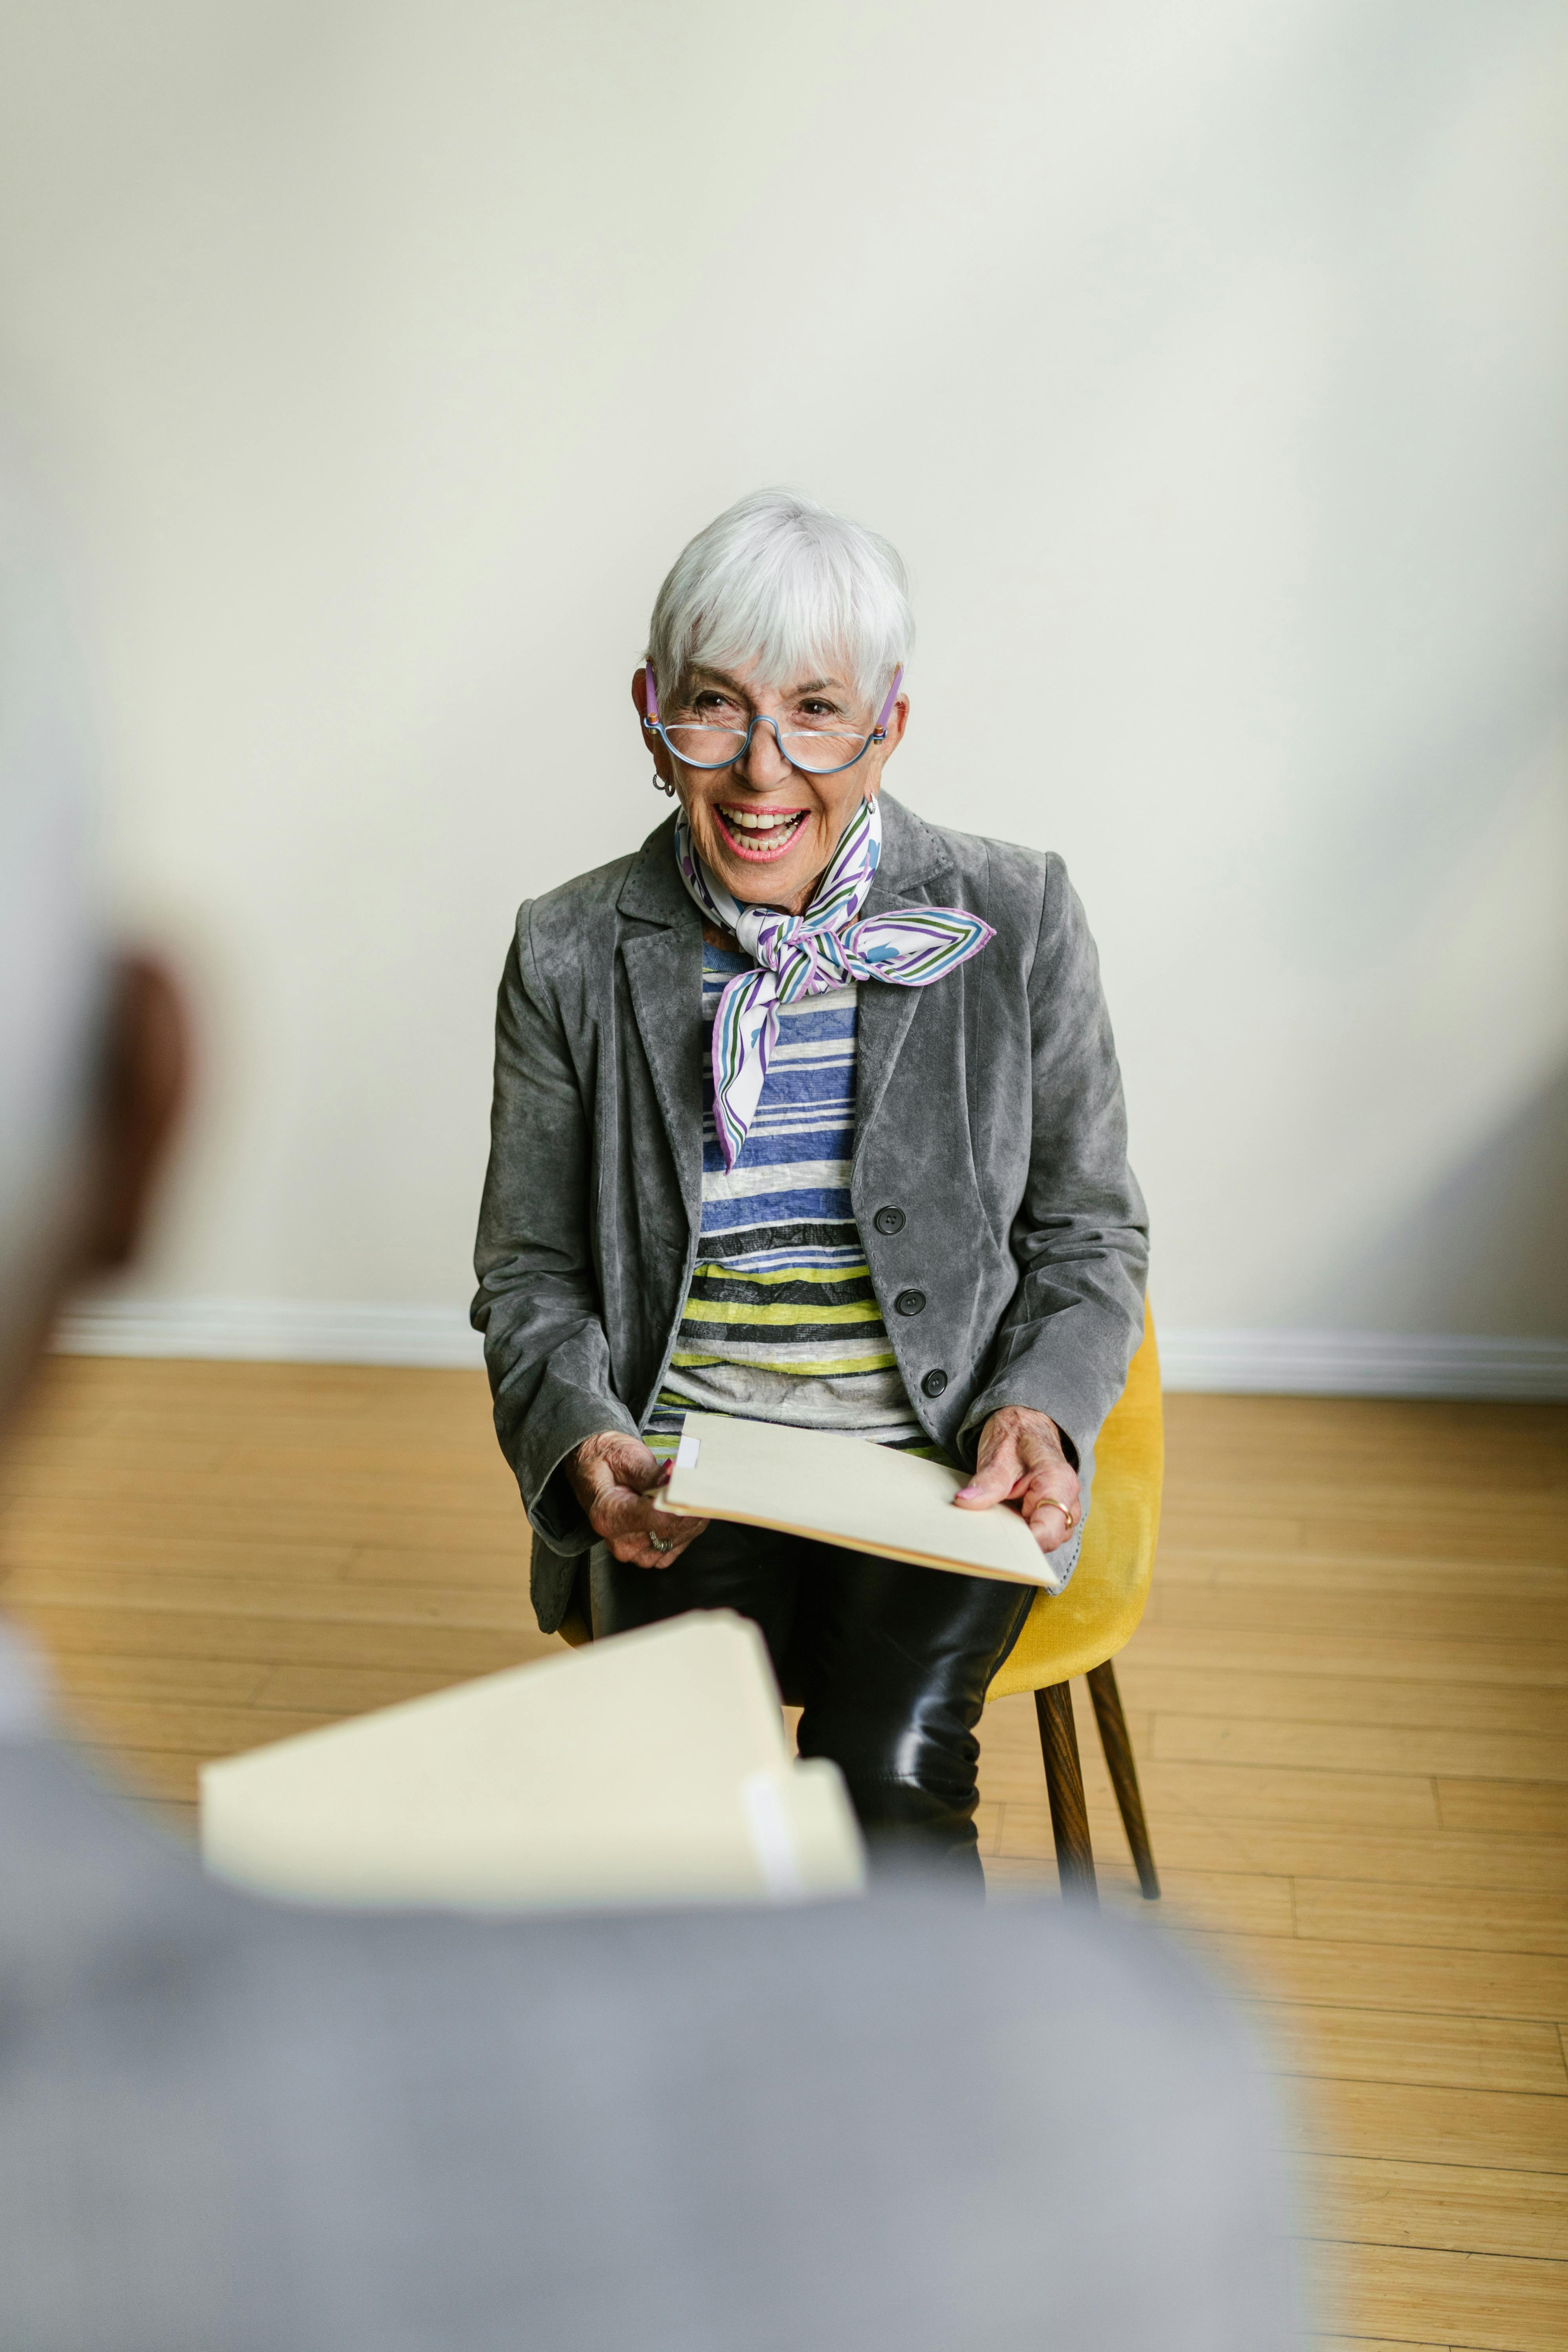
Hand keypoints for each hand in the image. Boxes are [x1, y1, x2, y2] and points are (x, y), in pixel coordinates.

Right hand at [565, 1431, 708, 1569]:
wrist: (593, 1469)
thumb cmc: (607, 1460)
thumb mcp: (625, 1457)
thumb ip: (650, 1474)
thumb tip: (674, 1481)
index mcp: (607, 1515)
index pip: (657, 1517)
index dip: (682, 1501)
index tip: (695, 1485)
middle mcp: (618, 1540)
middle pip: (669, 1530)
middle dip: (688, 1506)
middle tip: (697, 1483)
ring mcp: (633, 1551)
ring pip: (676, 1540)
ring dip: (690, 1518)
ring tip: (691, 1493)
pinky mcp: (645, 1554)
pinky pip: (675, 1547)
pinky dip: (686, 1529)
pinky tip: (685, 1510)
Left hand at [953, 1406, 1080, 1554]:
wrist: (1027, 1423)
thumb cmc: (1017, 1433)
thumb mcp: (998, 1453)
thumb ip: (987, 1481)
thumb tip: (965, 1502)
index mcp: (1058, 1482)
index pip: (1047, 1531)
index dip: (1022, 1545)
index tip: (994, 1546)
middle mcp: (1068, 1499)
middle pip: (1047, 1541)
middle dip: (1018, 1542)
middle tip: (986, 1532)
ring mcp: (1063, 1509)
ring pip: (1043, 1540)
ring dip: (1018, 1536)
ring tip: (993, 1520)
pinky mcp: (1051, 1513)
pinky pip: (1038, 1532)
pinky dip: (1019, 1530)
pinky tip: (1001, 1521)